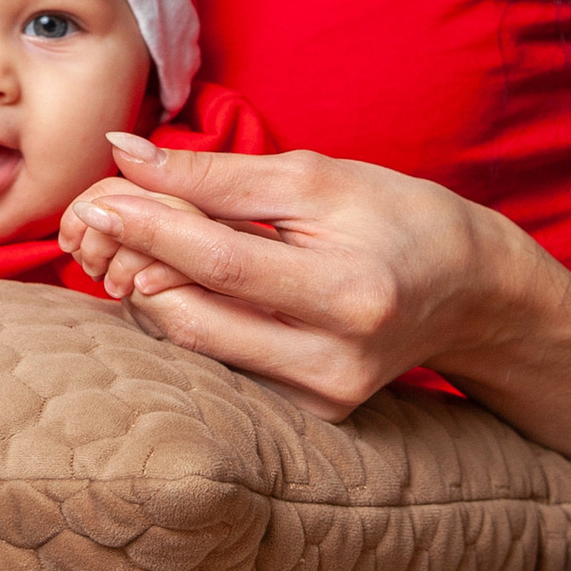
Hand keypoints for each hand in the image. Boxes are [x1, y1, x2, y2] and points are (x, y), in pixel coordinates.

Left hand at [60, 135, 502, 413]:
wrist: (470, 291)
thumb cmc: (394, 217)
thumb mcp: (315, 179)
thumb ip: (216, 176)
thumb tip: (123, 154)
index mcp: (351, 294)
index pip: (222, 264)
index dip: (152, 228)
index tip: (100, 198)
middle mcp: (336, 362)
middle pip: (195, 318)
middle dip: (138, 262)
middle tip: (108, 215)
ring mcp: (321, 400)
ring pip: (194, 347)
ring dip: (152, 289)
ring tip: (144, 239)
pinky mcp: (309, 416)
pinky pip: (217, 364)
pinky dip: (187, 316)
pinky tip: (182, 281)